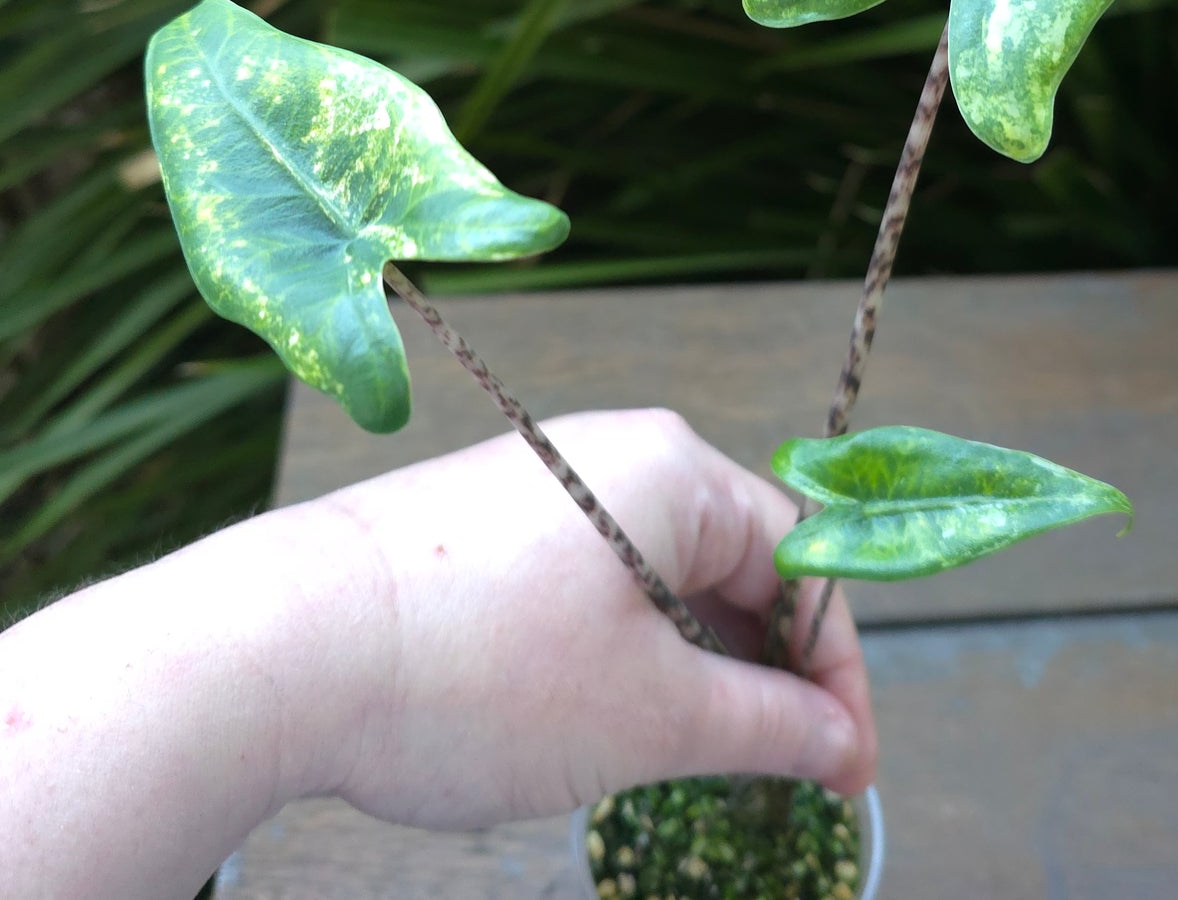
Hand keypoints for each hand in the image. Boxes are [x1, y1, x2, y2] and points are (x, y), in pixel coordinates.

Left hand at [305, 408, 878, 829]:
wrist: (280, 645)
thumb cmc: (482, 672)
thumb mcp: (650, 714)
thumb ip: (766, 727)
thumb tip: (840, 745)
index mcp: (673, 468)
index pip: (800, 560)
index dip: (836, 670)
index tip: (848, 764)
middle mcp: (615, 454)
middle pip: (734, 561)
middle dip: (769, 671)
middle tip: (785, 772)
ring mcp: (545, 484)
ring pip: (662, 576)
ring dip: (698, 667)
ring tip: (701, 758)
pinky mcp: (489, 522)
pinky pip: (595, 580)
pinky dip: (628, 651)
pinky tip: (612, 716)